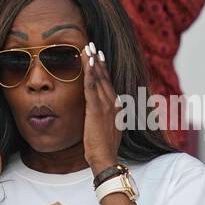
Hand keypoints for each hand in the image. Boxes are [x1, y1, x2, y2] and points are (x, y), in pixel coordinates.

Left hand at [82, 42, 121, 172]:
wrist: (106, 159)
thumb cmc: (104, 148)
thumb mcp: (107, 129)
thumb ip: (106, 118)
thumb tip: (101, 115)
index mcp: (117, 107)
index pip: (109, 83)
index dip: (104, 69)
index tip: (99, 57)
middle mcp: (114, 102)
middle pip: (105, 76)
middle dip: (98, 60)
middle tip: (92, 45)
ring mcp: (106, 105)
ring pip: (99, 78)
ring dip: (93, 62)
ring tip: (88, 48)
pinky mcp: (96, 109)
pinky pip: (92, 86)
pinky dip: (90, 73)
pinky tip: (87, 62)